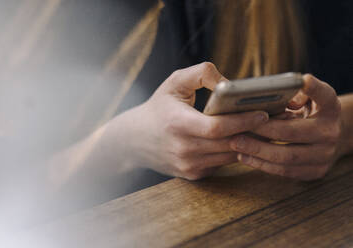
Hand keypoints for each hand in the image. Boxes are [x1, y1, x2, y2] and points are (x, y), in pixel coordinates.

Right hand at [109, 62, 268, 179]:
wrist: (135, 140)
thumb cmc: (158, 108)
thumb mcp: (174, 82)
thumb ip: (201, 73)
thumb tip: (229, 82)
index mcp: (178, 124)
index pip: (218, 128)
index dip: (243, 121)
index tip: (264, 113)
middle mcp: (184, 149)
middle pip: (229, 143)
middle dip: (255, 132)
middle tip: (276, 120)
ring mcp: (189, 165)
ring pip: (230, 156)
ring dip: (249, 143)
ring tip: (266, 128)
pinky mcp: (193, 174)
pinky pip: (222, 162)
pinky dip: (235, 151)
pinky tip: (244, 139)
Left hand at [229, 74, 342, 180]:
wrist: (329, 137)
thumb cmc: (307, 112)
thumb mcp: (307, 97)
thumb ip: (293, 93)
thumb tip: (274, 96)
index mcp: (329, 107)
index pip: (324, 95)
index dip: (313, 88)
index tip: (302, 80)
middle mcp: (330, 131)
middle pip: (291, 132)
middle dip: (261, 131)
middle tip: (237, 128)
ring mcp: (325, 154)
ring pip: (286, 157)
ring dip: (257, 151)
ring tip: (235, 143)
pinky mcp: (316, 171)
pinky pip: (285, 171)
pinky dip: (262, 164)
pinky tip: (244, 156)